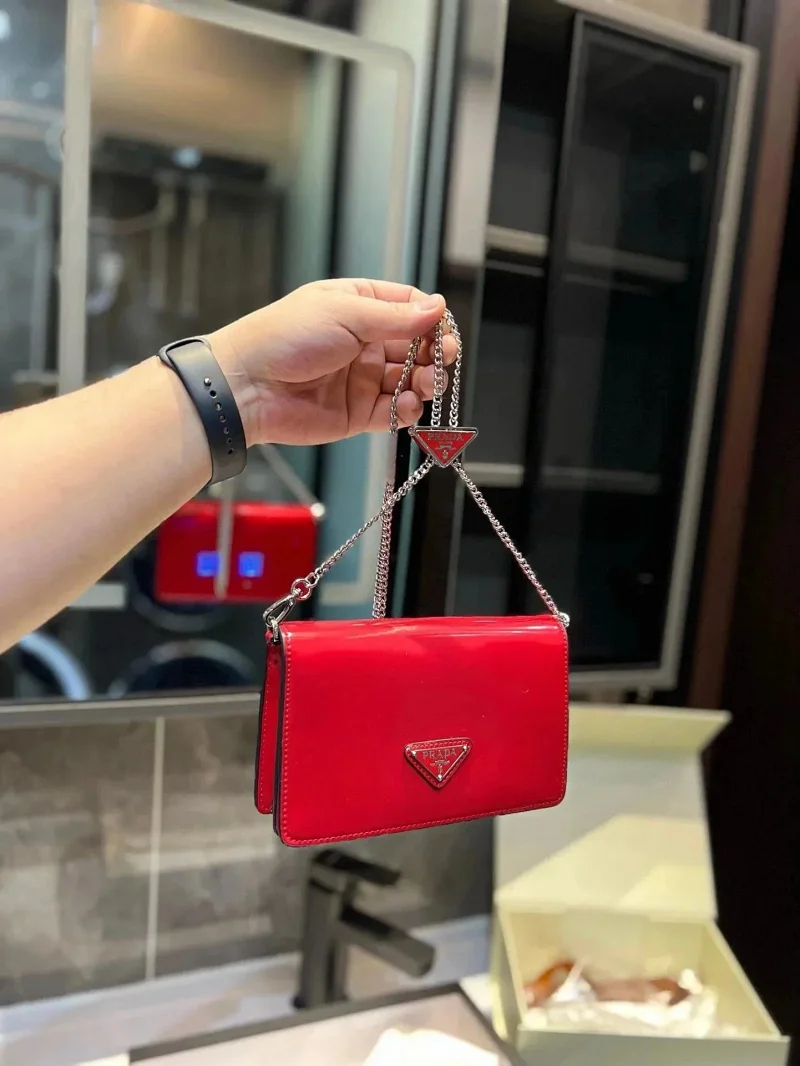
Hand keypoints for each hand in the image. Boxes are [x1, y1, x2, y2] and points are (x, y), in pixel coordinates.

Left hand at [208, 279, 456, 445]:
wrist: (247, 386)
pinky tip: (406, 404)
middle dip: (434, 353)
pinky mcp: (357, 413)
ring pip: (409, 381)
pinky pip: (392, 412)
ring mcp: (361, 379)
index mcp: (358, 307)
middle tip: (443, 359)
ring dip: (425, 382)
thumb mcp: (345, 313)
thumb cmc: (284, 338)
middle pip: (415, 347)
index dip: (430, 317)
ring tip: (427, 384)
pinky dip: (406, 410)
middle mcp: (363, 342)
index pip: (408, 307)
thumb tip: (438, 307)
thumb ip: (396, 316)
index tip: (443, 327)